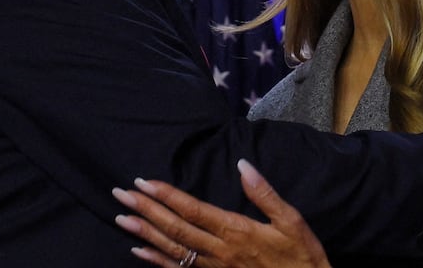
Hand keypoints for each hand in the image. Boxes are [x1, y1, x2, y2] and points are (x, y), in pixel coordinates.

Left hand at [112, 159, 330, 267]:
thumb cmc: (301, 256)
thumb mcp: (292, 221)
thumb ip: (265, 193)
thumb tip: (243, 165)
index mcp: (236, 231)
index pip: (193, 210)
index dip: (167, 196)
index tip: (145, 182)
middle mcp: (219, 251)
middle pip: (175, 228)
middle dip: (146, 210)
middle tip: (122, 193)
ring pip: (172, 249)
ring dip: (144, 233)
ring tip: (122, 217)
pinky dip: (156, 261)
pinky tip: (139, 252)